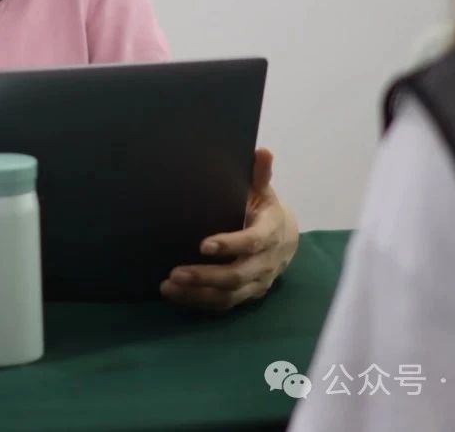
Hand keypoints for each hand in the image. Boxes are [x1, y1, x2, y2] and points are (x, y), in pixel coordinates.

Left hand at [160, 148, 298, 310]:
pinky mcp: (246, 295)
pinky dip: (199, 301)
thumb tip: (262, 151)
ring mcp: (256, 282)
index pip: (252, 242)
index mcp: (271, 233)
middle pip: (237, 275)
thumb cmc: (265, 209)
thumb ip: (260, 175)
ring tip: (169, 285)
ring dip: (198, 292)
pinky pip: (223, 304)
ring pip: (228, 294)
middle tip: (176, 271)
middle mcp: (266, 262)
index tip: (203, 244)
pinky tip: (175, 294)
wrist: (285, 239)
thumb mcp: (264, 191)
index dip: (230, 245)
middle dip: (206, 275)